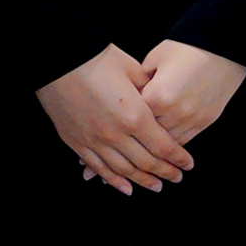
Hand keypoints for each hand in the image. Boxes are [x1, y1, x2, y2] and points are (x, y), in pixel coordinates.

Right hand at [37, 46, 191, 192]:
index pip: (163, 146)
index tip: (188, 165)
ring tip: (156, 186)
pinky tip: (124, 188)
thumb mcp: (132, 70)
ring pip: (123, 170)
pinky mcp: (76, 142)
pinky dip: (113, 180)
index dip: (178, 159)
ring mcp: (94, 141)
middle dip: (165, 172)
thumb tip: (158, 104)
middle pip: (146, 162)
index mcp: (134, 115)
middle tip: (176, 178)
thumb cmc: (96, 58)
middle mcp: (115, 134)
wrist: (58, 57)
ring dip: (142, 180)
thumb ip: (149, 92)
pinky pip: (98, 168)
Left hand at [134, 39, 245, 143]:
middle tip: (141, 119)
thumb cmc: (188, 48)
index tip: (129, 108)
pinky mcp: (205, 122)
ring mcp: (192, 119)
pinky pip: (185, 139)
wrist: (223, 48)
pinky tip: (170, 130)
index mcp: (157, 96)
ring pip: (167, 141)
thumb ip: (140, 79)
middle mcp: (174, 112)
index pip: (134, 116)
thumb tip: (136, 93)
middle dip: (144, 127)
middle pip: (149, 133)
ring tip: (155, 127)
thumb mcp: (155, 57)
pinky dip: (175, 138)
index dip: (130, 112)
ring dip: (160, 137)